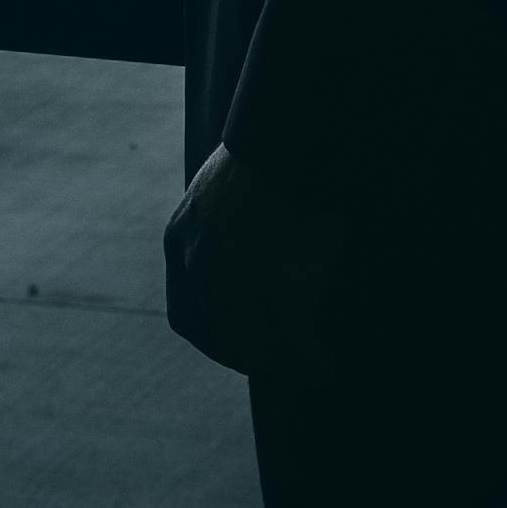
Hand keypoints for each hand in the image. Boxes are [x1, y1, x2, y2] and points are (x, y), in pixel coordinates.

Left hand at [163, 141, 347, 381]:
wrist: (295, 137)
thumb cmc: (271, 156)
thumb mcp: (224, 189)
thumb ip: (222, 225)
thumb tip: (246, 249)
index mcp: (181, 239)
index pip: (186, 313)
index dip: (213, 338)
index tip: (240, 350)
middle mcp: (198, 264)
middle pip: (216, 338)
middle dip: (247, 359)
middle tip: (282, 368)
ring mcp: (234, 280)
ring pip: (252, 347)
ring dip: (282, 366)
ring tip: (312, 370)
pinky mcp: (276, 288)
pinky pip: (290, 344)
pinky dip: (309, 362)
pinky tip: (326, 365)